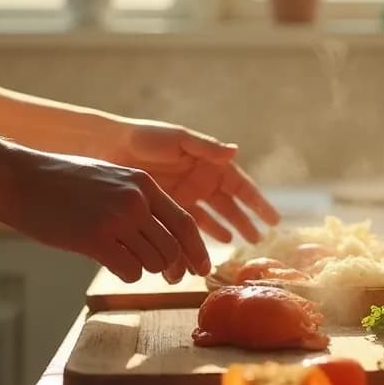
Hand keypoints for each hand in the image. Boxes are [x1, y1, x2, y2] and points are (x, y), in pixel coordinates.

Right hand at [0, 149, 210, 283]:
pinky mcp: (94, 240)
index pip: (185, 223)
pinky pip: (129, 271)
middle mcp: (135, 200)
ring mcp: (116, 220)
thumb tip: (163, 235)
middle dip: (173, 268)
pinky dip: (126, 273)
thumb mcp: (110, 177)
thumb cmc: (61, 181)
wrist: (18, 179)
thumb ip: (138, 199)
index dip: (197, 250)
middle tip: (170, 278)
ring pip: (153, 263)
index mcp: (143, 183)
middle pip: (172, 248)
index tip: (202, 269)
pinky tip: (112, 263)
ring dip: (144, 269)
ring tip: (126, 259)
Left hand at [102, 118, 280, 242]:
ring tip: (241, 244)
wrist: (109, 147)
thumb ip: (206, 148)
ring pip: (212, 217)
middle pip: (230, 205)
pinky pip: (188, 225)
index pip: (240, 186)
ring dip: (226, 230)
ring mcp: (185, 195)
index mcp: (208, 163)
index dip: (257, 202)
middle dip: (246, 221)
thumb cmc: (146, 138)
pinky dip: (200, 236)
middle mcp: (200, 180)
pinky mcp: (166, 207)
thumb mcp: (179, 140)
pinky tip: (210, 246)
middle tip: (261, 240)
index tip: (274, 219)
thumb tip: (236, 151)